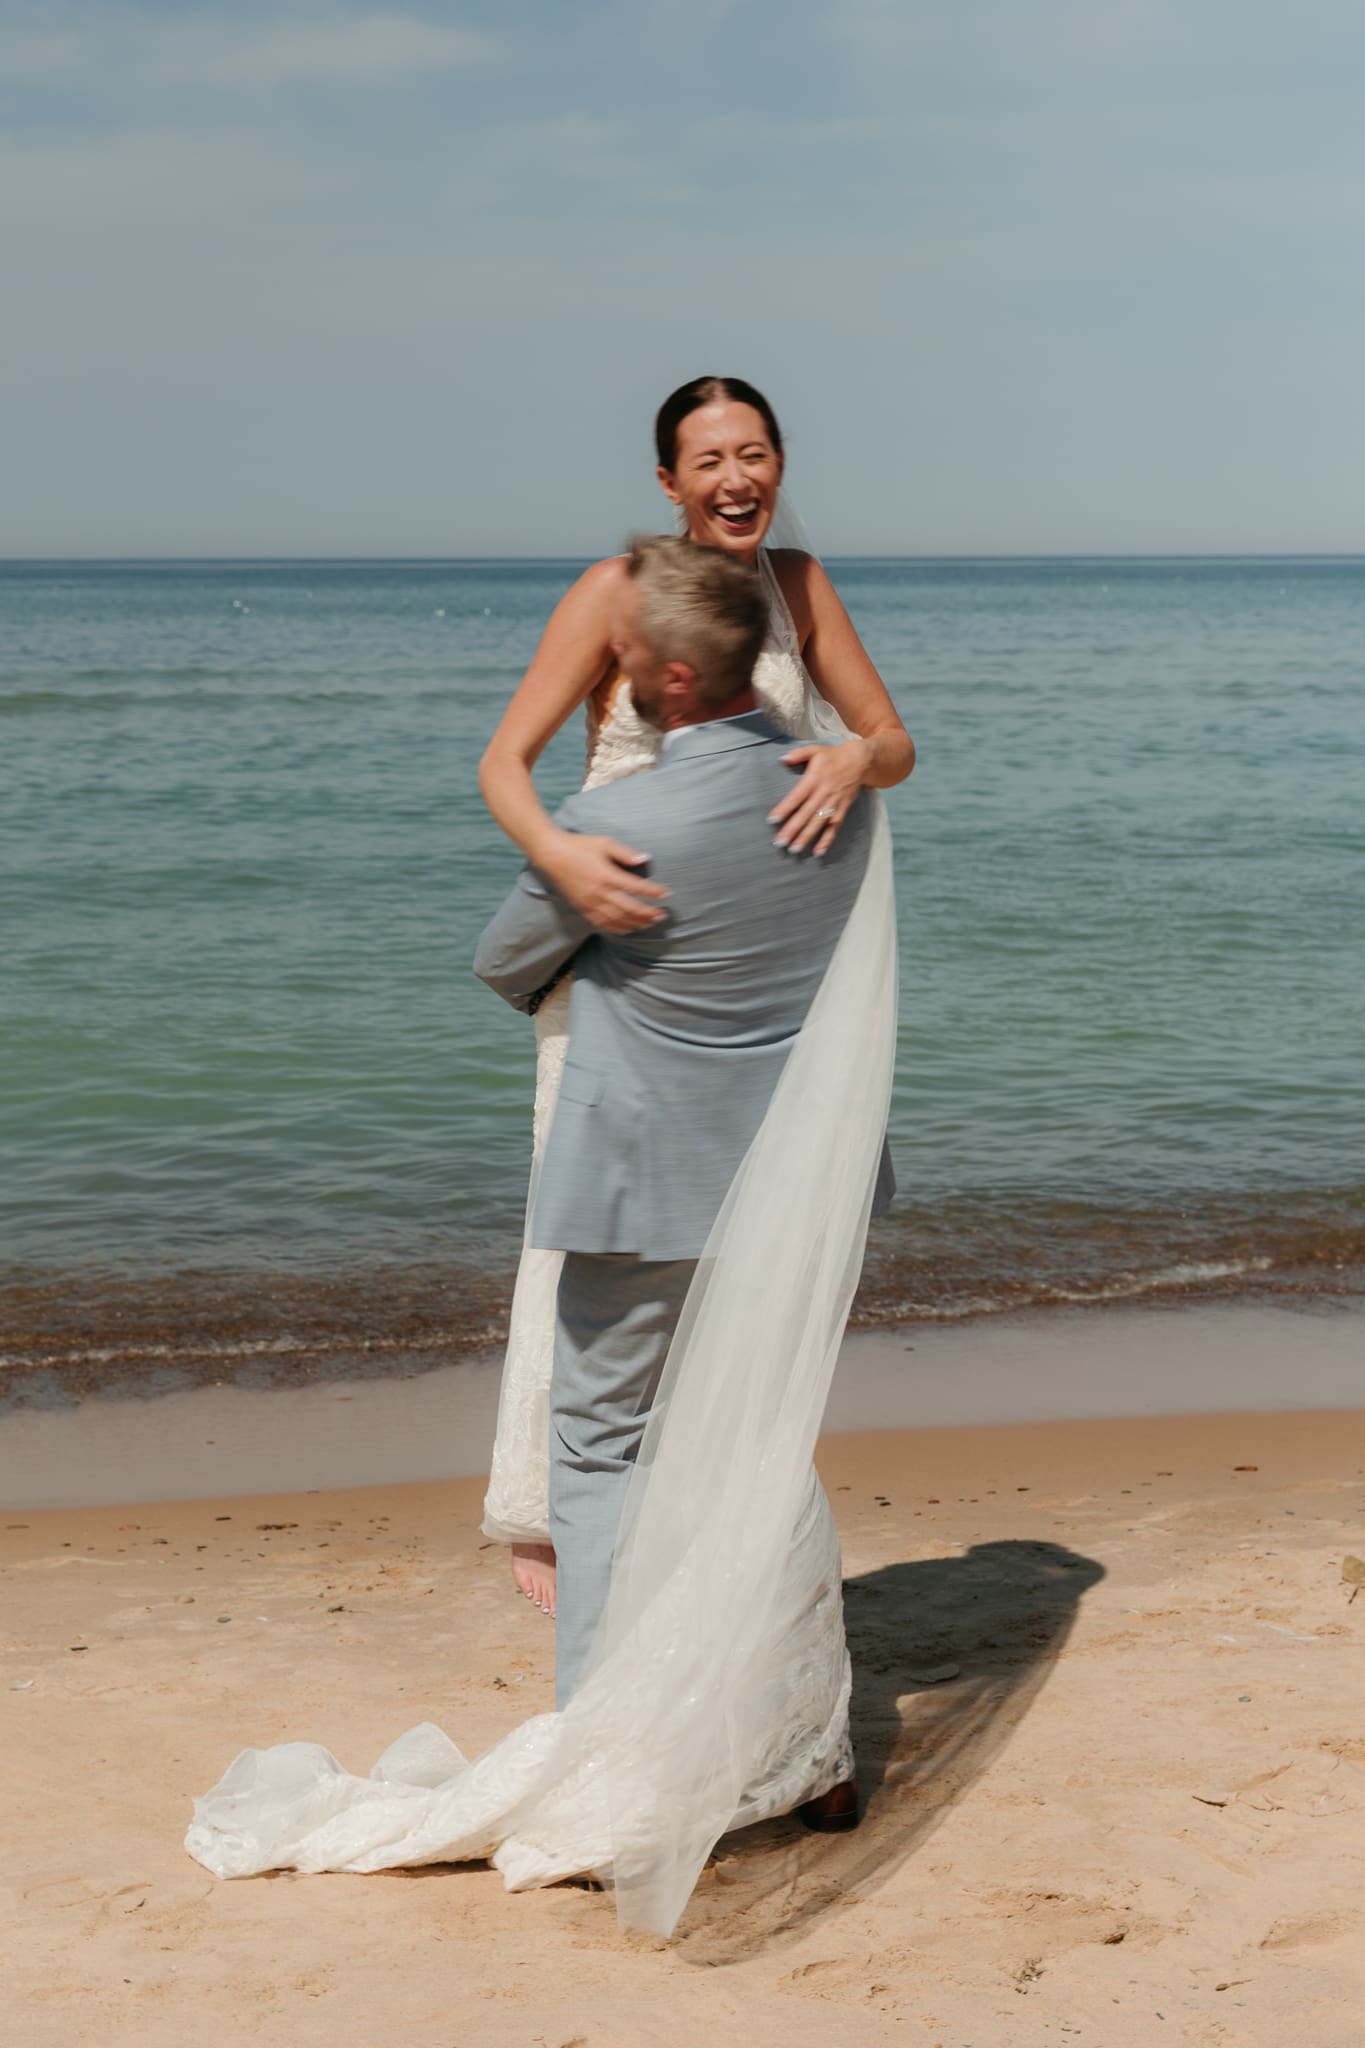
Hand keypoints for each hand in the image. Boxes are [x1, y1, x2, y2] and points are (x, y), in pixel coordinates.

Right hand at [541, 831, 669, 933]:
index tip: (666, 894)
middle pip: (629, 908)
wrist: (551, 855)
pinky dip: (616, 928)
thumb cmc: (578, 845)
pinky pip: (601, 923)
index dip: (653, 892)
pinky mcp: (582, 908)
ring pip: (617, 919)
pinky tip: (627, 929)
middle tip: (663, 915)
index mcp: (607, 875)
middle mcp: (599, 892)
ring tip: (649, 923)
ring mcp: (590, 902)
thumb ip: (625, 852)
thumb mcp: (604, 843)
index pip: (636, 887)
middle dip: (648, 913)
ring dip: (635, 923)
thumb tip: (645, 858)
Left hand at [768, 738, 873, 855]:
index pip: (797, 796)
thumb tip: (782, 759)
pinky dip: (827, 839)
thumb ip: (798, 754)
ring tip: (794, 849)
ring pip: (819, 823)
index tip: (772, 820)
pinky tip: (818, 851)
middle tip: (780, 843)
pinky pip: (834, 826)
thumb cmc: (834, 755)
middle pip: (806, 814)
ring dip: (807, 837)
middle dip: (793, 829)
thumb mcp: (815, 750)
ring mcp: (834, 802)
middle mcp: (824, 792)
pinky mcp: (843, 808)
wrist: (861, 759)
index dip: (785, 808)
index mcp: (814, 779)